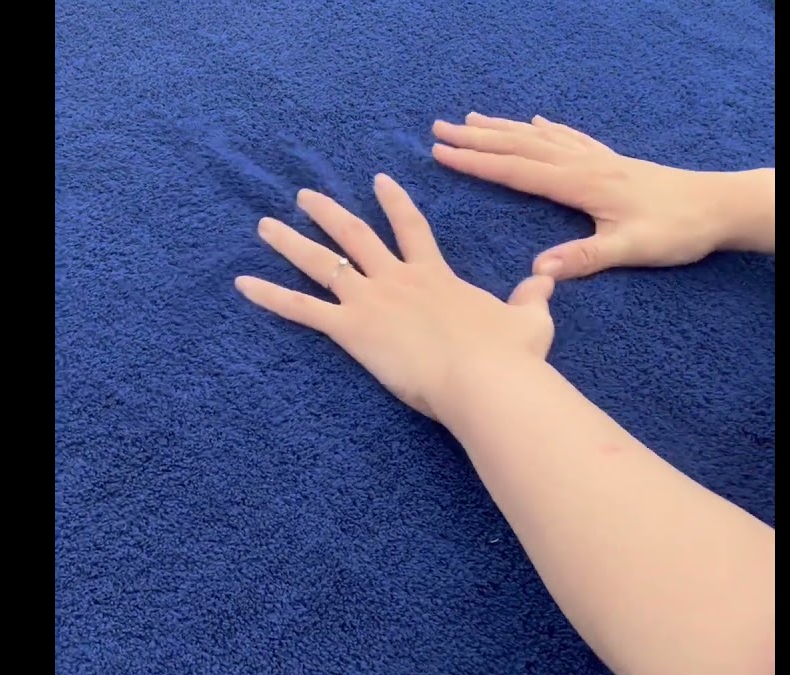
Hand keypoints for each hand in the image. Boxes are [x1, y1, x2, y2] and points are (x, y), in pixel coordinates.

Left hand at [235, 174, 555, 419]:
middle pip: (355, 235)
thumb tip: (546, 280)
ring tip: (265, 225)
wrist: (486, 379)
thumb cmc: (510, 356)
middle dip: (328, 212)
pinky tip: (243, 283)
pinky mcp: (352, 329)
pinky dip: (270, 295)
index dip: (394, 202)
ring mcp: (371, 300)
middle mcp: (398, 279)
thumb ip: (532, 297)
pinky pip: (302, 308)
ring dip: (290, 242)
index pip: (411, 228)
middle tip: (304, 195)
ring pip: (321, 262)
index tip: (380, 180)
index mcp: (435, 276)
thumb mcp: (530, 321)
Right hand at [432, 112, 748, 279]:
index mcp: (581, 185)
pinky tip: (534, 122)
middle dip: (477, 140)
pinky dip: (544, 130)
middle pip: (520, 148)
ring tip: (471, 120)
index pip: (517, 172)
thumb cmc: (676, 230)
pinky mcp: (610, 162)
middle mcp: (584, 165)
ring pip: (539, 139)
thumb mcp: (632, 249)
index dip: (477, 163)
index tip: (441, 155)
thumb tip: (542, 270)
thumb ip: (587, 258)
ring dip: (502, 130)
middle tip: (438, 131)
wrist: (716, 206)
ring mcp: (597, 159)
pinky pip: (568, 139)